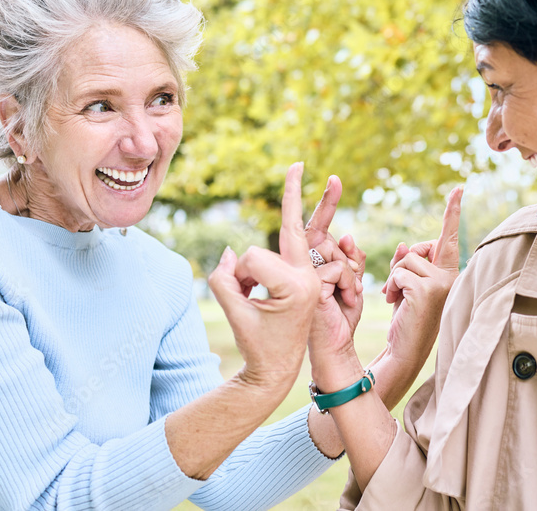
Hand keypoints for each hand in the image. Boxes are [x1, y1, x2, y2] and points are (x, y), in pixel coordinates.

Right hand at [207, 163, 319, 388]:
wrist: (277, 373)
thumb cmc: (256, 347)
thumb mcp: (235, 313)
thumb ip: (225, 280)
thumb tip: (230, 253)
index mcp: (298, 287)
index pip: (255, 257)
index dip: (239, 276)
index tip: (240, 297)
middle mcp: (310, 279)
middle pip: (275, 243)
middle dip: (277, 222)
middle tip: (298, 162)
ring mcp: (311, 280)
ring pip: (277, 249)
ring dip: (258, 269)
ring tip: (262, 296)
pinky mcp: (307, 281)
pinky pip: (291, 251)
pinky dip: (275, 258)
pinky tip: (294, 223)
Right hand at [305, 175, 364, 308]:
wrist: (336, 347)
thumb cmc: (343, 315)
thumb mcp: (353, 282)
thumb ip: (352, 258)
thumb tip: (348, 235)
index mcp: (313, 258)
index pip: (320, 224)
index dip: (327, 200)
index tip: (335, 177)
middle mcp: (303, 262)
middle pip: (324, 231)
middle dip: (339, 229)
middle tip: (342, 237)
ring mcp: (302, 272)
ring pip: (336, 252)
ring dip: (352, 276)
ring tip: (348, 296)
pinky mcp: (307, 284)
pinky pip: (338, 269)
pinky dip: (349, 285)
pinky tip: (345, 301)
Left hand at [382, 186, 462, 368]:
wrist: (403, 350)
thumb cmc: (406, 319)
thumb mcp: (406, 286)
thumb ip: (407, 263)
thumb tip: (404, 245)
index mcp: (449, 273)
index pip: (448, 237)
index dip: (452, 212)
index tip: (458, 189)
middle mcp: (451, 276)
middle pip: (419, 248)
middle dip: (402, 263)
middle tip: (398, 289)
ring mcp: (441, 282)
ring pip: (406, 260)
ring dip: (393, 278)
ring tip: (396, 298)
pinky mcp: (427, 289)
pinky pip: (399, 272)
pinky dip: (391, 286)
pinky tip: (394, 302)